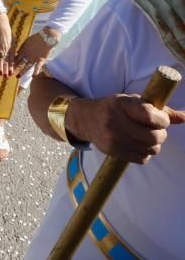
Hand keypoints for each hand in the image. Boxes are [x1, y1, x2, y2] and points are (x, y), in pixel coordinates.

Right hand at [0, 12, 11, 75]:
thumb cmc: (6, 30)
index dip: (12, 66)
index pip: (12, 59)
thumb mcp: (12, 39)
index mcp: (12, 46)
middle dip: (7, 69)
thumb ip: (12, 47)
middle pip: (7, 60)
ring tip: (0, 73)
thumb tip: (13, 55)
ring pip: (0, 59)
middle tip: (7, 77)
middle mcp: (6, 48)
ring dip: (0, 67)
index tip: (12, 73)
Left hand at [10, 29, 55, 78]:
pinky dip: (35, 72)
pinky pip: (38, 66)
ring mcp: (34, 58)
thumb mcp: (26, 42)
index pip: (16, 58)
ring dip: (22, 72)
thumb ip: (22, 48)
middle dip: (14, 69)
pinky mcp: (41, 59)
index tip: (7, 67)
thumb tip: (17, 52)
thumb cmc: (36, 38)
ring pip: (27, 66)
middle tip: (9, 74)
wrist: (47, 37)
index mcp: (24, 50)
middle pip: (20, 63)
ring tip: (18, 77)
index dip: (11, 63)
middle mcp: (28, 55)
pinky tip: (33, 77)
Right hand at [67, 95, 184, 163]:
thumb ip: (159, 110)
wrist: (85, 119)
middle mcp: (116, 122)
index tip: (160, 119)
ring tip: (145, 137)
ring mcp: (114, 138)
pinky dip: (145, 153)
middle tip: (155, 130)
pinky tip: (138, 145)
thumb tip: (184, 118)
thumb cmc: (114, 108)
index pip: (152, 116)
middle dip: (161, 134)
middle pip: (155, 136)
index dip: (162, 120)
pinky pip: (143, 158)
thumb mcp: (132, 101)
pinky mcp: (113, 151)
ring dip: (154, 144)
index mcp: (122, 104)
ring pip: (151, 149)